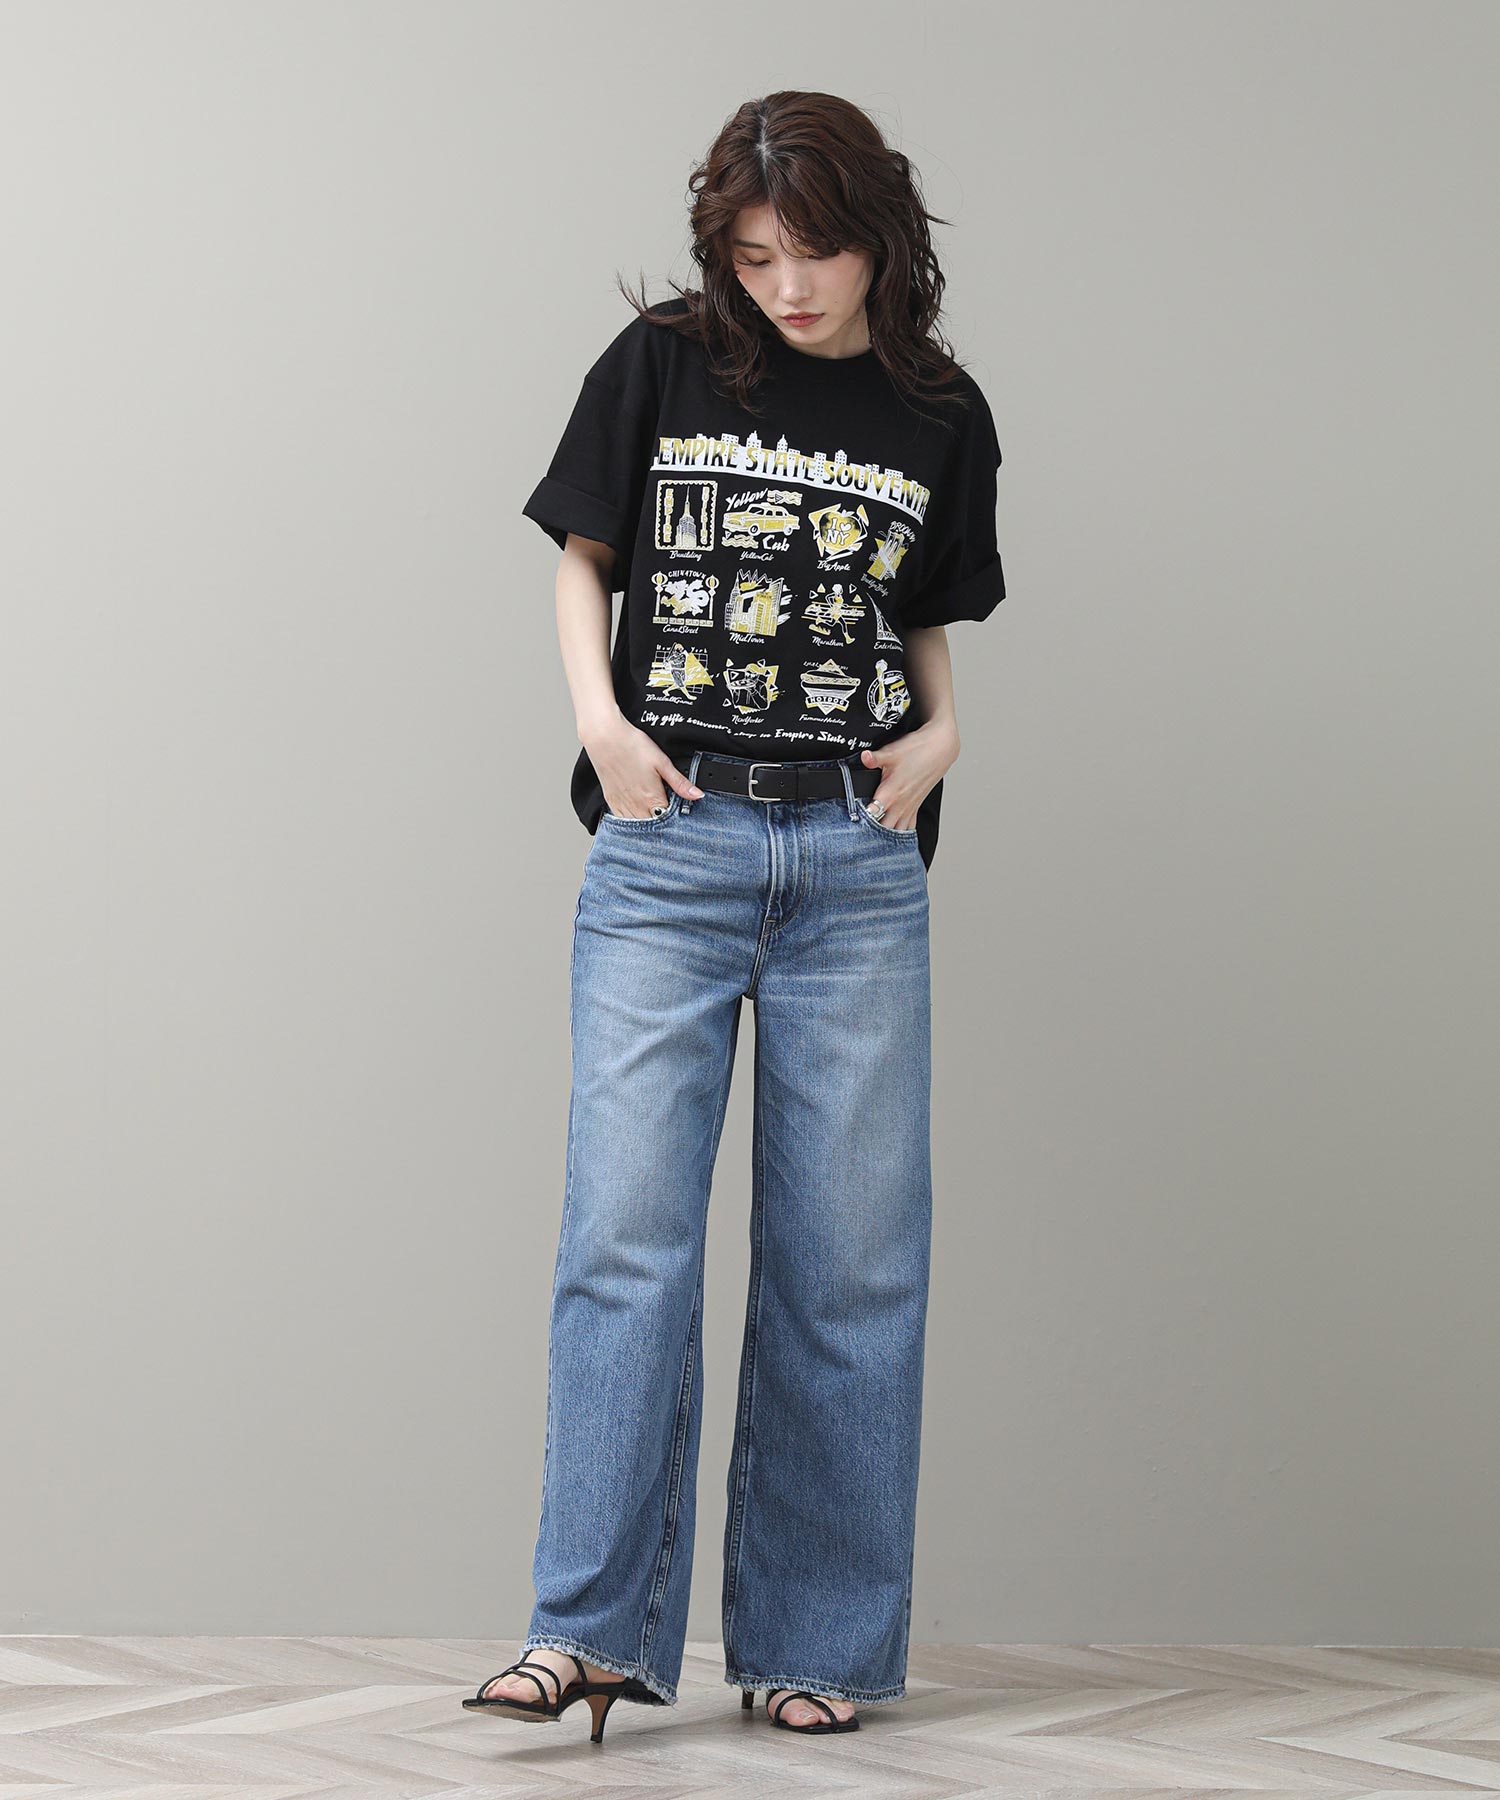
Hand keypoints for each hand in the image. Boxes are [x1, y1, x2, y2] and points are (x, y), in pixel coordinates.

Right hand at [585, 717, 704, 819]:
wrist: (604, 737)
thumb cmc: (632, 746)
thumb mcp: (662, 762)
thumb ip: (680, 783)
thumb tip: (698, 795)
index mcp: (651, 798)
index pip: (668, 820)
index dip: (676, 820)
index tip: (681, 815)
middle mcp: (636, 806)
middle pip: (652, 826)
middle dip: (661, 824)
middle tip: (668, 815)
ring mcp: (621, 805)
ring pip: (636, 827)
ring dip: (646, 825)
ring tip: (653, 817)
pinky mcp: (611, 801)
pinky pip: (621, 821)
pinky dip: (630, 822)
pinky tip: (636, 815)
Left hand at [859, 723, 958, 830]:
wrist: (940, 749)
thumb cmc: (917, 750)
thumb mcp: (891, 752)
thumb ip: (874, 758)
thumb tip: (864, 757)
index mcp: (891, 793)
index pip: (872, 815)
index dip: (860, 820)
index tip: (852, 820)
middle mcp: (900, 805)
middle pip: (882, 830)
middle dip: (870, 833)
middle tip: (858, 832)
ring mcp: (909, 807)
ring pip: (896, 832)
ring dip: (885, 836)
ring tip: (872, 838)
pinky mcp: (916, 806)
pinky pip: (908, 827)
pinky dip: (900, 833)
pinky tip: (892, 835)